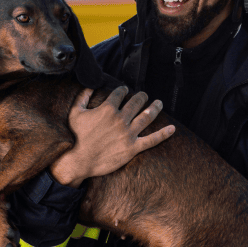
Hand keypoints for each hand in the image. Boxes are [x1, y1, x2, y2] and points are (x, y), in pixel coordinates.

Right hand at [49, 86, 174, 187]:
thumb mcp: (75, 113)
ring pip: (147, 116)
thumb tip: (90, 86)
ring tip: (159, 103)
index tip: (125, 90)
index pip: (120, 93)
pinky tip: (172, 129)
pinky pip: (152, 140)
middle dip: (141, 96)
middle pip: (136, 102)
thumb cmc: (76, 136)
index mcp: (108, 109)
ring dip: (155, 108)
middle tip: (144, 95)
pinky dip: (163, 134)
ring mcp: (128, 133)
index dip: (123, 90)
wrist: (79, 160)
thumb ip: (82, 97)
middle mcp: (120, 119)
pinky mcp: (133, 147)